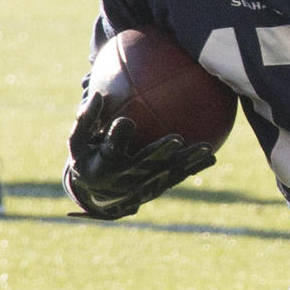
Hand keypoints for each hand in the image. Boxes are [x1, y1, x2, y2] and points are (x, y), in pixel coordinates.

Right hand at [63, 92, 215, 219]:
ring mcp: (142, 187)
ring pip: (167, 174)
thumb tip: (98, 95)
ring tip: (206, 150)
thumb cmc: (87, 157)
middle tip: (176, 138)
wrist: (96, 195)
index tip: (126, 122)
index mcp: (102, 165)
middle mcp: (124, 179)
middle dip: (160, 153)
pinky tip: (212, 157)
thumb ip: (86, 119)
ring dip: (187, 163)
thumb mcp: (78, 140)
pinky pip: (176, 178)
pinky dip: (193, 169)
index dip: (117, 137)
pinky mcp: (156, 189)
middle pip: (145, 165)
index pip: (109, 150)